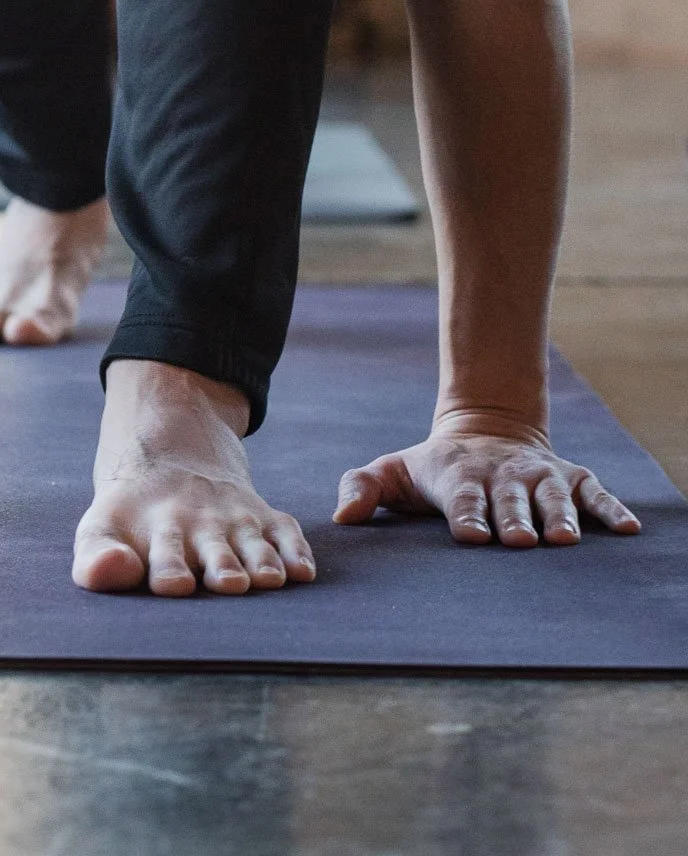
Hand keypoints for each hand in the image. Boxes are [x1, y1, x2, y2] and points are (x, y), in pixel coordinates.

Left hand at [333, 410, 641, 546]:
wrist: (486, 429)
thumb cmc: (435, 467)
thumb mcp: (395, 472)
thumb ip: (363, 488)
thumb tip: (340, 518)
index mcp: (460, 476)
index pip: (463, 498)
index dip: (467, 515)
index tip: (472, 536)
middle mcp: (503, 476)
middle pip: (510, 499)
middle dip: (515, 518)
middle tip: (520, 540)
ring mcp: (539, 476)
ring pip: (553, 495)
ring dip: (560, 516)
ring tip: (566, 539)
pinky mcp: (572, 477)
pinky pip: (595, 492)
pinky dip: (611, 509)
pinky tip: (628, 529)